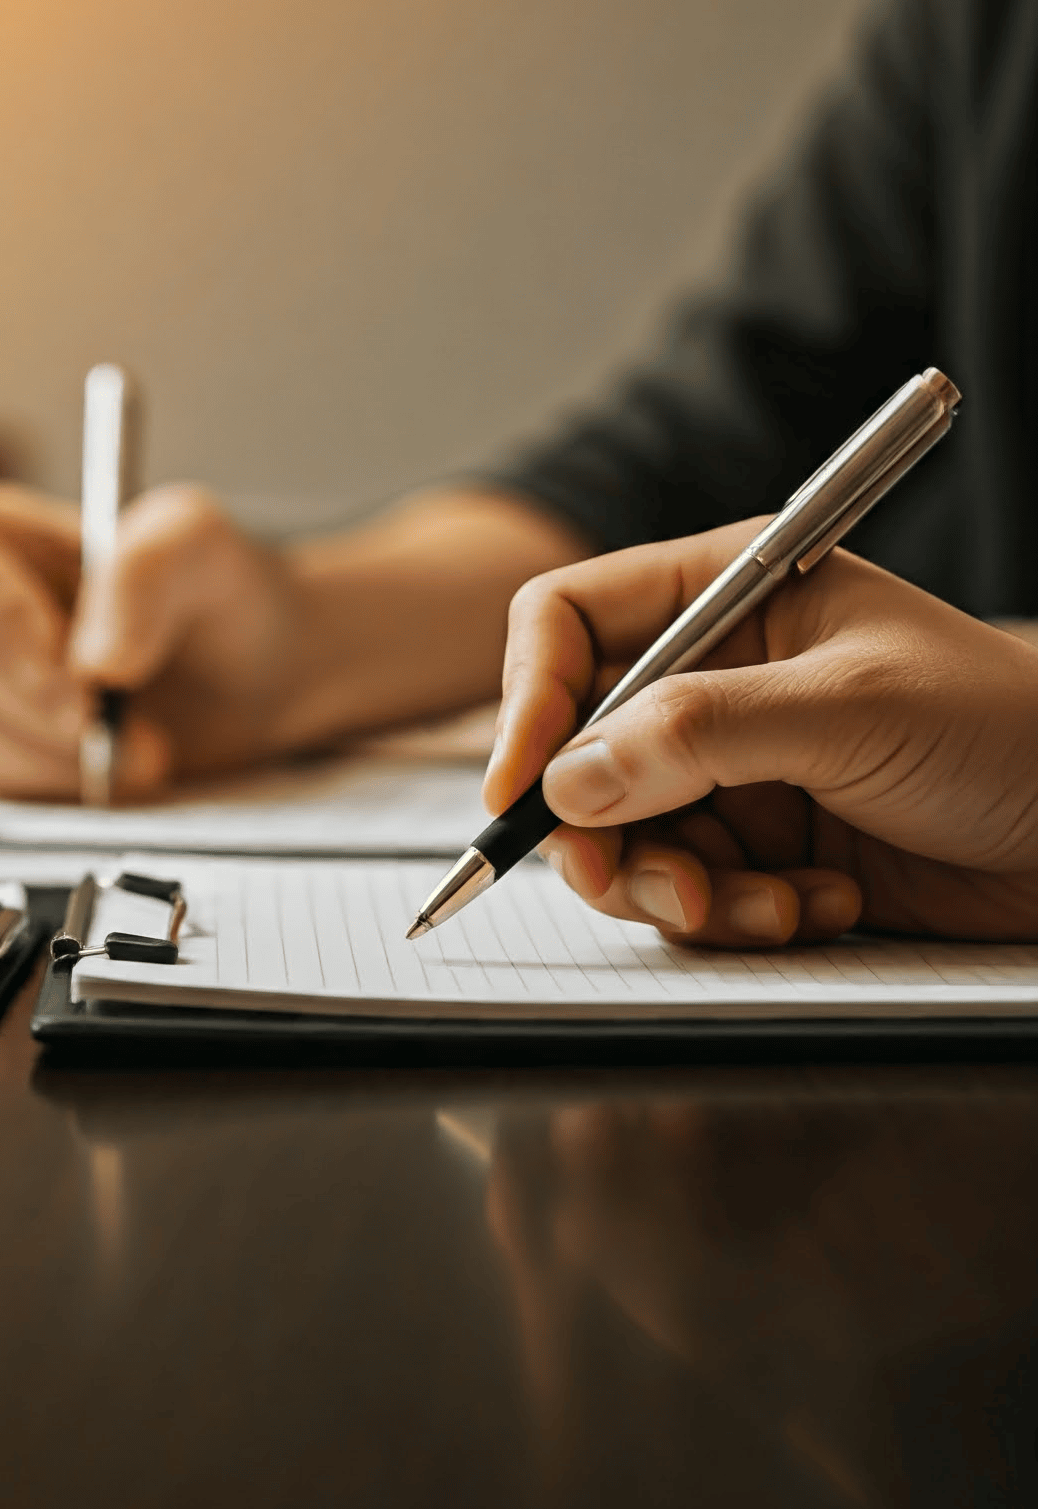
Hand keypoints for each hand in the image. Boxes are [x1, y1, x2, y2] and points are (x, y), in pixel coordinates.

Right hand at [0, 480, 581, 798]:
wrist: (282, 662)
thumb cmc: (247, 590)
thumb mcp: (211, 548)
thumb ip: (147, 568)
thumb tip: (93, 650)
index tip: (78, 647)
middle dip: (48, 704)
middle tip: (142, 717)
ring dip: (61, 754)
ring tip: (154, 739)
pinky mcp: (11, 752)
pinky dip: (69, 788)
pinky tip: (141, 763)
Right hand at [485, 522, 1037, 945]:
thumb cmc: (1010, 732)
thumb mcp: (849, 711)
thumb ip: (700, 734)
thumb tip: (571, 778)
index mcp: (727, 594)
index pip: (569, 624)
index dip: (529, 699)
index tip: (520, 787)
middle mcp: (714, 677)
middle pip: (578, 747)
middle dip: (603, 828)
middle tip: (646, 884)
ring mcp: (734, 766)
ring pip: (624, 834)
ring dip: (679, 886)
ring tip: (764, 904)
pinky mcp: (762, 846)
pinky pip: (689, 890)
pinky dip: (739, 913)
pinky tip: (820, 902)